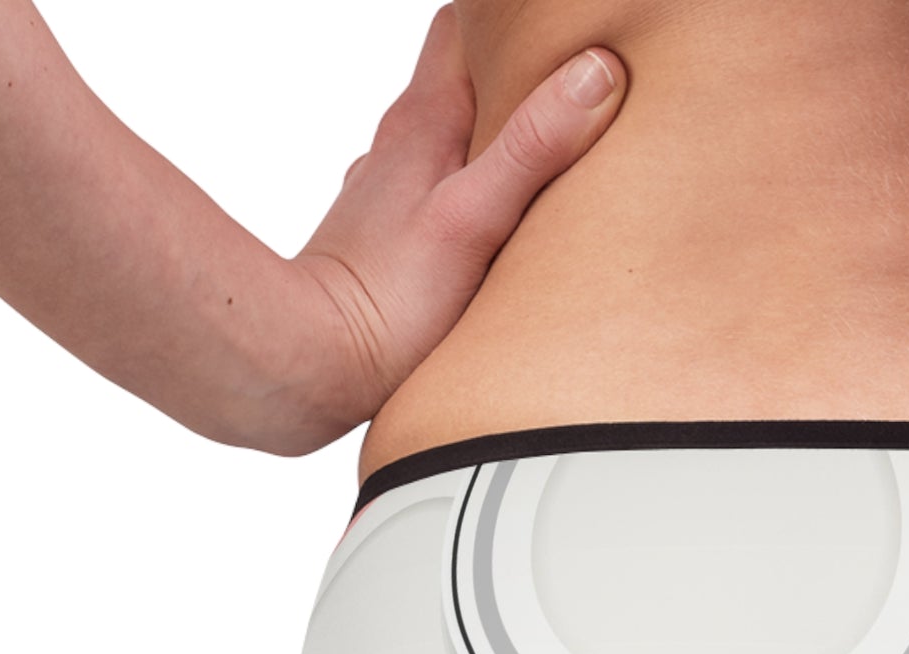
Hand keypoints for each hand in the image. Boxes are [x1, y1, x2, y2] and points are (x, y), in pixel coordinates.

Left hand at [281, 7, 624, 447]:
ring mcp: (394, 196)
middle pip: (461, 82)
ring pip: (452, 141)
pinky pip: (444, 195)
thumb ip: (533, 146)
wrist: (314, 364)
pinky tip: (503, 222)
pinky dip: (477, 192)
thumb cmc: (387, 300)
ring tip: (552, 154)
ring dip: (497, 139)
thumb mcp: (474, 216)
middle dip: (515, 77)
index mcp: (423, 123)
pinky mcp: (396, 245)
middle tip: (575, 87)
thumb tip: (594, 73)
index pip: (462, 28)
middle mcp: (401, 148)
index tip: (559, 30)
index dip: (511, 22)